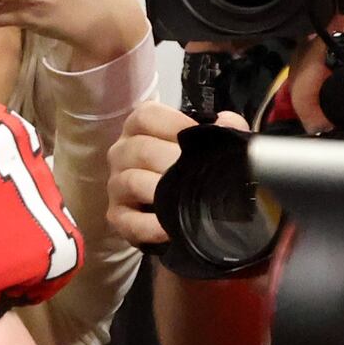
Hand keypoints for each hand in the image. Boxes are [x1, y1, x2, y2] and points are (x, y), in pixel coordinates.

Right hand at [104, 101, 245, 254]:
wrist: (178, 214)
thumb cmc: (186, 170)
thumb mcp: (204, 145)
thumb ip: (220, 129)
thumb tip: (227, 123)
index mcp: (139, 129)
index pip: (146, 116)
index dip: (172, 123)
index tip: (197, 136)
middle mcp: (122, 153)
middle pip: (141, 148)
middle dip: (173, 161)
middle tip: (199, 172)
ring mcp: (115, 185)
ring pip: (132, 181)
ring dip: (161, 190)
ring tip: (186, 197)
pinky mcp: (117, 217)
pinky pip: (129, 221)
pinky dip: (150, 225)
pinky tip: (170, 228)